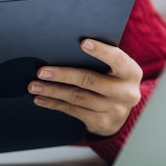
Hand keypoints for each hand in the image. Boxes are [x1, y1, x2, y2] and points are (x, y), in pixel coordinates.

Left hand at [27, 39, 142, 136]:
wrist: (121, 114)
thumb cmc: (112, 82)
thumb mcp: (115, 71)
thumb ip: (100, 61)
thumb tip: (65, 48)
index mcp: (131, 73)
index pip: (118, 59)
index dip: (101, 51)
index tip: (82, 43)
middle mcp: (126, 92)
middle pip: (89, 80)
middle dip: (62, 75)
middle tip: (41, 71)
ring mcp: (114, 110)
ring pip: (77, 98)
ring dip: (52, 91)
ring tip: (34, 86)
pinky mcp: (100, 122)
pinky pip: (72, 111)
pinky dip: (54, 104)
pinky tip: (41, 99)